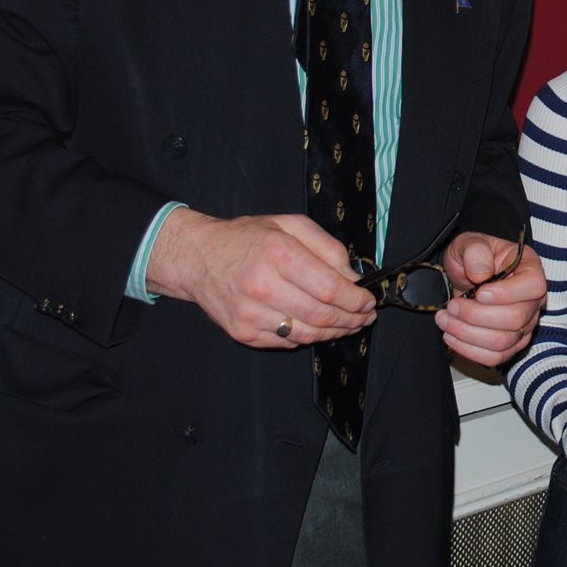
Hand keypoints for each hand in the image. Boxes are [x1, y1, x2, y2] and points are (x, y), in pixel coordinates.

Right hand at [146, 207, 373, 346]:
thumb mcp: (289, 225)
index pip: (329, 288)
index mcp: (277, 253)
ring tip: (349, 324)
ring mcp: (250, 314)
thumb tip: (353, 277)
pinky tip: (318, 327)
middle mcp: (262, 286)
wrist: (198, 258)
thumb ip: (326, 247)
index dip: (356, 300)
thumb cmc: (247, 238)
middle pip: (321, 315)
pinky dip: (309, 337)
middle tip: (365, 316)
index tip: (368, 301)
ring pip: (307, 334)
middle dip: (352, 319)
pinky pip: (287, 342)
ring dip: (335, 332)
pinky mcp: (243, 333)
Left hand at [435, 230, 545, 364]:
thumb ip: (475, 251)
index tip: (480, 293)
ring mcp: (524, 325)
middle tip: (453, 305)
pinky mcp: (510, 344)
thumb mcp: (470, 243)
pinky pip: (494, 357)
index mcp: (529, 269)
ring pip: (502, 342)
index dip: (507, 294)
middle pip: (515, 319)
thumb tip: (481, 275)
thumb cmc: (475, 257)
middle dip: (476, 316)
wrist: (467, 274)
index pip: (534, 287)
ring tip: (445, 320)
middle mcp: (532, 300)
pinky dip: (469, 350)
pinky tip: (452, 335)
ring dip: (467, 334)